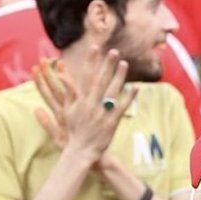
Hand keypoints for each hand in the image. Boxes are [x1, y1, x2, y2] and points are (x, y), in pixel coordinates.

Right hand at [33, 47, 137, 161]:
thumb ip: (69, 94)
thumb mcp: (68, 112)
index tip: (94, 48)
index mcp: (80, 101)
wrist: (80, 152)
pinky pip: (122, 107)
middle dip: (106, 65)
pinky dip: (129, 97)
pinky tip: (136, 87)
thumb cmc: (74, 132)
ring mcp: (101, 114)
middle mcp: (91, 105)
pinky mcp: (111, 123)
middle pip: (100, 81)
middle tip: (113, 51)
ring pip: (112, 91)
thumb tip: (64, 76)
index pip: (85, 77)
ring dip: (119, 77)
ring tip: (124, 63)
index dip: (90, 61)